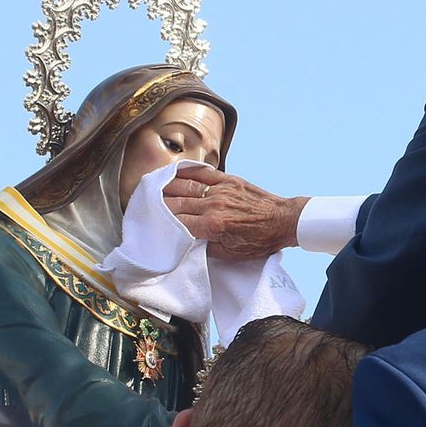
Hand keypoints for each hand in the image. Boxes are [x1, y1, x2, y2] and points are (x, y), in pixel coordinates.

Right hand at [163, 166, 307, 260]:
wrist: (283, 221)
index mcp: (212, 226)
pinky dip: (187, 171)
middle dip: (158, 204)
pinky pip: (203, 173)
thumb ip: (205, 247)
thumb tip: (186, 242)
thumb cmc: (259, 241)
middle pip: (176, 202)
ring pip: (185, 185)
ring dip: (167, 185)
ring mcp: (221, 190)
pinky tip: (175, 172)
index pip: (177, 222)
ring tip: (152, 186)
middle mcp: (213, 205)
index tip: (149, 222)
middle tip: (143, 203)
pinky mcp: (229, 180)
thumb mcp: (230, 254)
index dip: (161, 223)